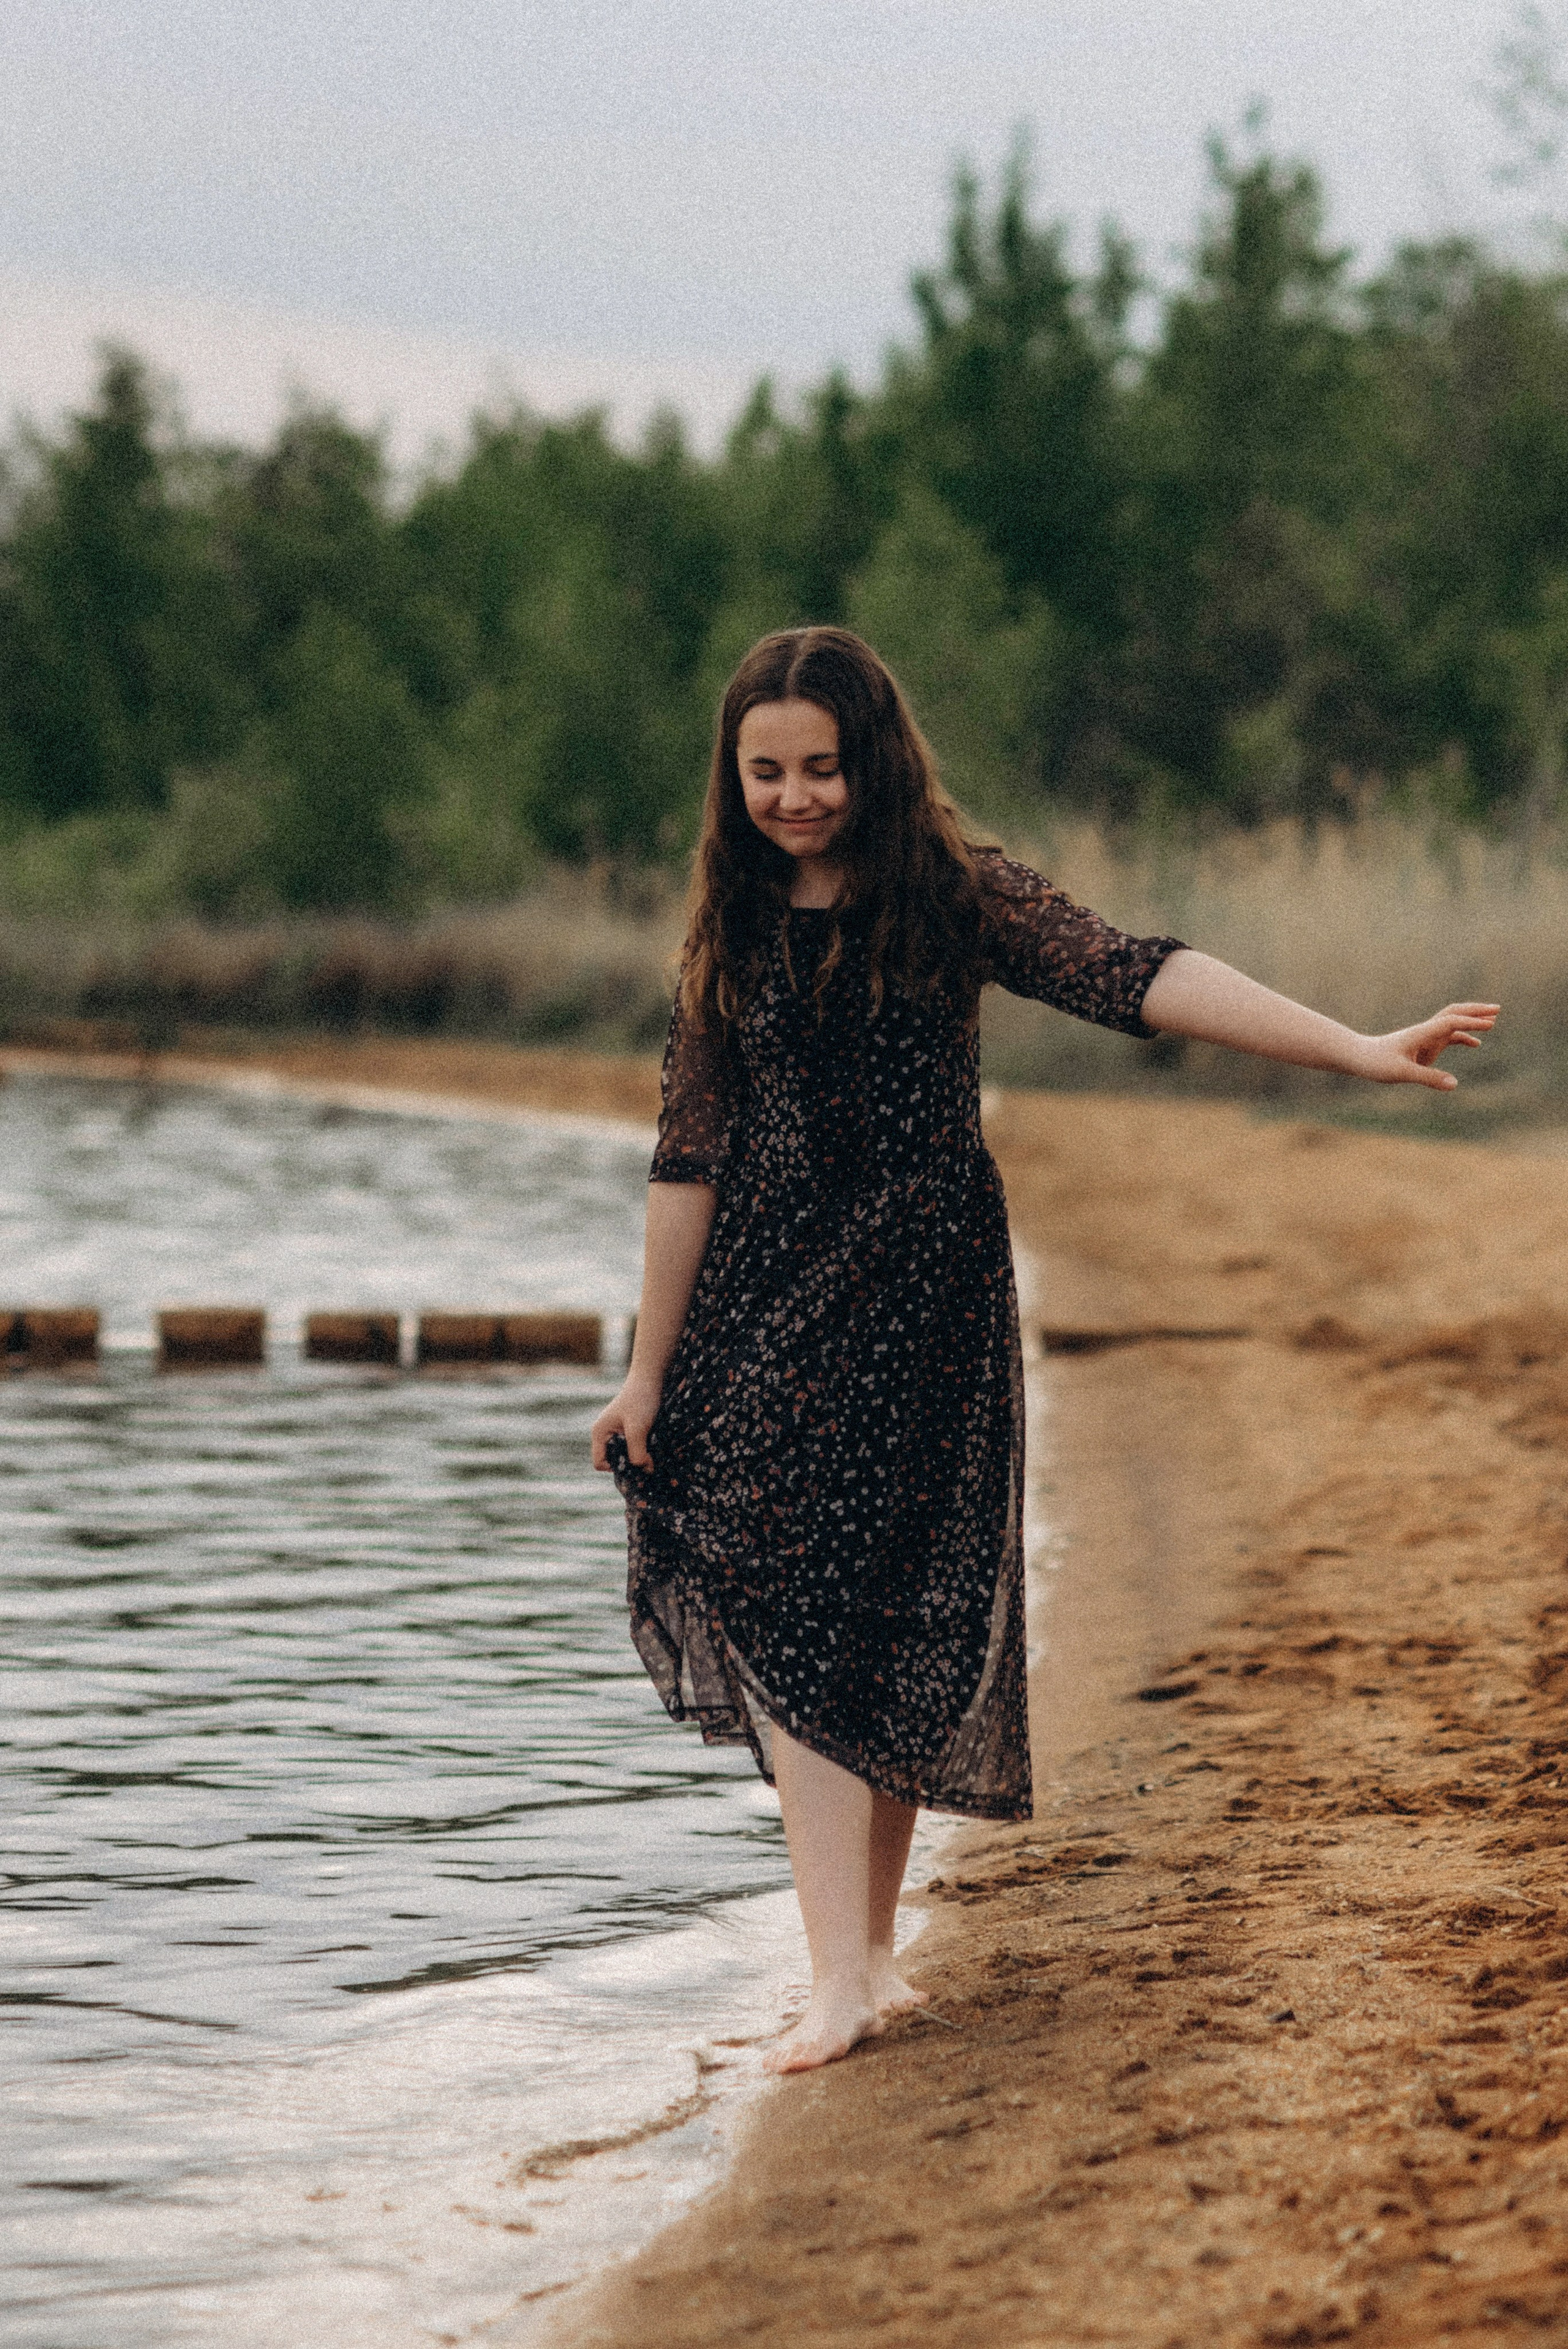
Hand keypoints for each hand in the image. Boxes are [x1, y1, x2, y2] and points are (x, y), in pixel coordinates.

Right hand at [591, 1374, 662, 1470]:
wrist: (650, 1378)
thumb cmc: (640, 1400)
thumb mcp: (638, 1429)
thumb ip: (637, 1452)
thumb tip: (644, 1470)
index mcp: (599, 1433)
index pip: (599, 1463)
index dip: (616, 1467)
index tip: (635, 1460)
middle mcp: (604, 1434)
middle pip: (613, 1460)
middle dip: (629, 1462)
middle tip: (648, 1456)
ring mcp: (616, 1431)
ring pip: (625, 1454)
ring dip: (638, 1454)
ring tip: (651, 1445)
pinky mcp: (628, 1429)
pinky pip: (633, 1446)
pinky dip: (643, 1447)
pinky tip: (652, 1440)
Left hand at [1352, 1001, 1499, 1088]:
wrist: (1359, 1057)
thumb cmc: (1376, 1063)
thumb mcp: (1402, 1073)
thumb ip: (1428, 1078)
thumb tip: (1455, 1084)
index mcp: (1421, 1033)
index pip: (1450, 1022)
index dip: (1470, 1022)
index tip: (1490, 1024)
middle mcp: (1425, 1031)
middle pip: (1454, 1013)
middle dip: (1475, 1010)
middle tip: (1497, 1009)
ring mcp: (1425, 1037)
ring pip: (1452, 1022)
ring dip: (1471, 1020)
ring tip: (1493, 1021)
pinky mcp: (1423, 1044)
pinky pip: (1447, 1037)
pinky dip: (1463, 1037)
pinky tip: (1476, 1044)